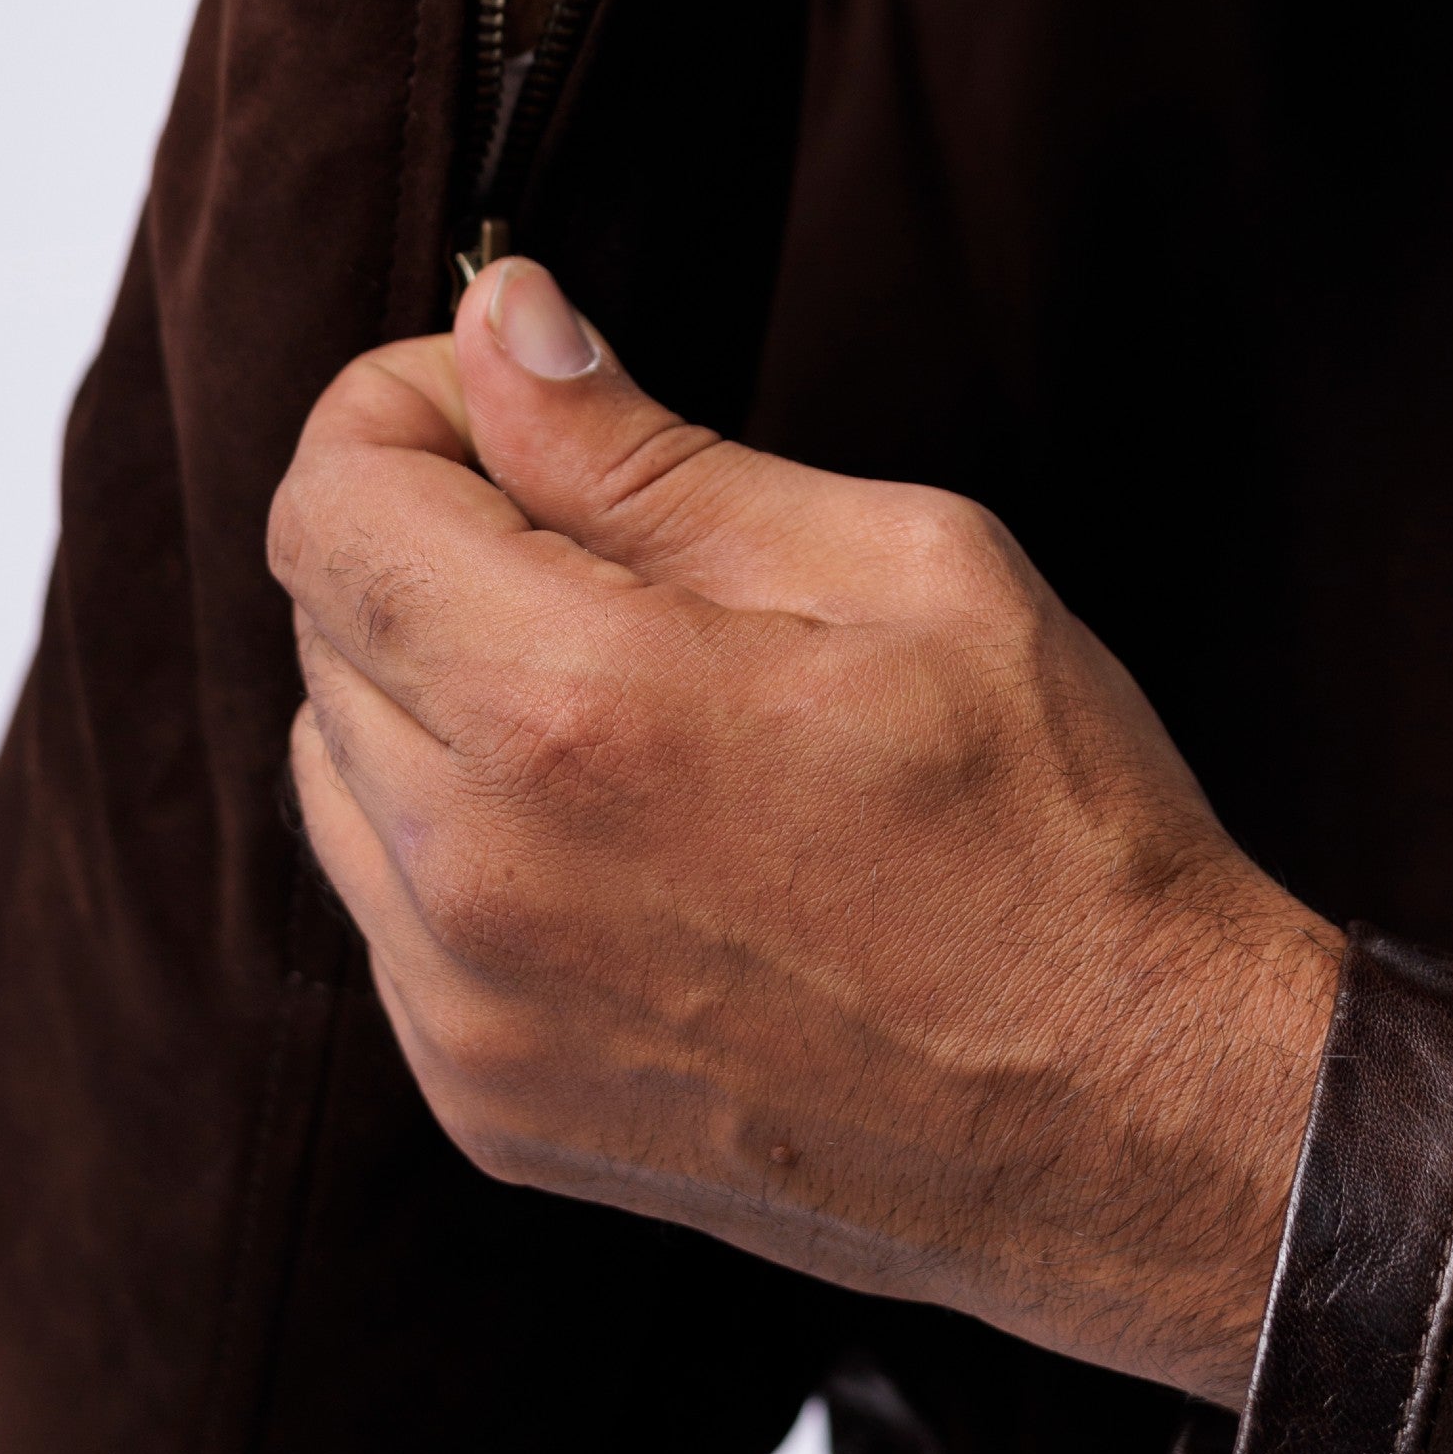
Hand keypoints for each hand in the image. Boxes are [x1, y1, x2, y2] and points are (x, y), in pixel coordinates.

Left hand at [269, 258, 1338, 1406]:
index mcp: (573, 708)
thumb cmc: (1052, 830)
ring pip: (337, 774)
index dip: (396, 413)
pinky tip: (614, 835)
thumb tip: (501, 326)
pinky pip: (390, 914)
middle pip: (321, 628)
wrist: (1130, 1128)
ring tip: (617, 695)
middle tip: (592, 535)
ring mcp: (469, 1013)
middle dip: (424, 539)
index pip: (331, 505)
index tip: (495, 407)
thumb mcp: (902, 568)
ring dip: (430, 693)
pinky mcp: (489, 1105)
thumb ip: (650, 453)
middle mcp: (479, 876)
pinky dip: (457, 838)